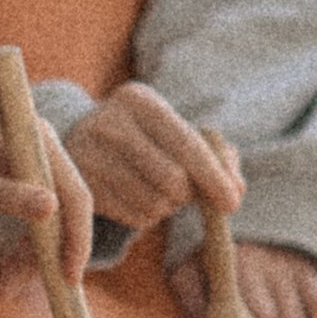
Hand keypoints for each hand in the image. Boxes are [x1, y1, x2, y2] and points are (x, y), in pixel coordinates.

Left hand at [0, 119, 94, 275]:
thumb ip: (9, 196)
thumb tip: (53, 206)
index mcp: (36, 142)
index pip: (74, 195)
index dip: (76, 239)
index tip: (69, 279)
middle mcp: (42, 150)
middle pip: (66, 211)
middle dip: (49, 255)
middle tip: (24, 290)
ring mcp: (33, 165)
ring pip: (50, 222)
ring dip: (32, 258)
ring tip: (4, 290)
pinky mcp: (21, 180)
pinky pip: (34, 221)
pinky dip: (23, 249)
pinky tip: (6, 277)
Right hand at [59, 89, 242, 238]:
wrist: (80, 137)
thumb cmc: (146, 136)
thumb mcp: (176, 131)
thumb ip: (216, 155)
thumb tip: (235, 191)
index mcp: (140, 101)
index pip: (186, 144)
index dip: (214, 177)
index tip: (232, 203)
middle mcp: (110, 123)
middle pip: (172, 180)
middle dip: (188, 194)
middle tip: (185, 191)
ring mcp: (89, 155)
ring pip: (154, 203)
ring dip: (168, 207)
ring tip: (159, 191)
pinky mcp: (82, 185)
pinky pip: (134, 217)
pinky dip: (147, 216)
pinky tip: (139, 198)